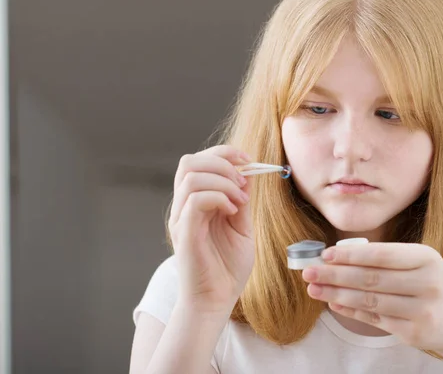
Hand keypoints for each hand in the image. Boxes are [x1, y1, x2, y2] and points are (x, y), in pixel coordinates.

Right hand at [168, 145, 254, 312]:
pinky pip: (195, 199)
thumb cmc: (228, 268)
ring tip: (240, 200)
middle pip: (190, 161)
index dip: (224, 153)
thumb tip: (249, 173)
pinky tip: (233, 210)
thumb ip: (242, 200)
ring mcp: (181, 218)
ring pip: (191, 176)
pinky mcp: (184, 232)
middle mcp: (184, 206)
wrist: (217, 300)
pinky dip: (219, 196)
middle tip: (243, 179)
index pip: (199, 161)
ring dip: (223, 180)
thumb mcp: (242, 227)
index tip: (249, 161)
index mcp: (196, 202)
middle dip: (222, 161)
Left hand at [302, 243, 442, 353]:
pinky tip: (333, 305)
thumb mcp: (419, 264)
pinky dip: (350, 312)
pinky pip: (374, 320)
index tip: (325, 254)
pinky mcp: (414, 333)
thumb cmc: (433, 285)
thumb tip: (338, 256)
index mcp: (426, 258)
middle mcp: (426, 283)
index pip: (380, 255)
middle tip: (309, 272)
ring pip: (369, 301)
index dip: (350, 255)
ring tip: (314, 289)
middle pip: (370, 279)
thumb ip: (385, 259)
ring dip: (336, 295)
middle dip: (334, 275)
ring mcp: (421, 310)